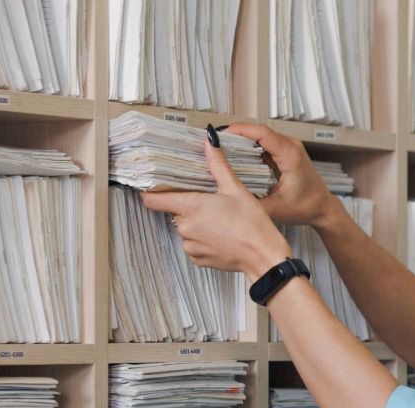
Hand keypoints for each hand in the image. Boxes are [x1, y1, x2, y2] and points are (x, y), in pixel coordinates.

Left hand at [141, 130, 292, 276]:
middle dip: (189, 207)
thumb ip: (217, 165)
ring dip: (197, 224)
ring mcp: (190, 245)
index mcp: (191, 206)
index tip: (150, 188)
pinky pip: (193, 245)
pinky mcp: (197, 259)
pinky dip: (204, 240)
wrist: (263, 256)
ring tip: (221, 222)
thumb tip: (209, 142)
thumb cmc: (252, 224)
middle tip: (211, 204)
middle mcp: (186, 227)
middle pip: (175, 212)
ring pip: (186, 228)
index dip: (150, 193)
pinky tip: (221, 236)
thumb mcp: (235, 189)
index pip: (154, 200)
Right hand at [222, 123, 344, 229]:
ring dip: (241, 139)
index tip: (221, 133)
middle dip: (235, 134)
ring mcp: (289, 148)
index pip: (262, 133)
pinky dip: (249, 146)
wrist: (323, 208)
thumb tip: (227, 196)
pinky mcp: (285, 152)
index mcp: (290, 155)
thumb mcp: (275, 209)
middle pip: (258, 131)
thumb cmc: (306, 207)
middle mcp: (290, 146)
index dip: (239, 130)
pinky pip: (264, 143)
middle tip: (214, 142)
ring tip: (220, 147)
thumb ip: (251, 203)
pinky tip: (235, 155)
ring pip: (260, 135)